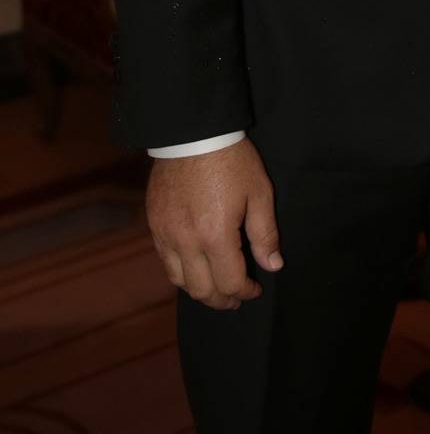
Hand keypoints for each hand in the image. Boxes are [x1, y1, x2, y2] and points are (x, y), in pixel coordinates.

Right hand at [147, 139, 282, 309]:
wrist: (192, 134)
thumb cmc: (231, 161)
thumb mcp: (258, 193)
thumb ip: (265, 234)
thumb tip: (272, 266)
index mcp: (215, 235)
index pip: (230, 282)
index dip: (245, 292)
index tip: (255, 290)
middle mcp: (186, 241)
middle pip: (202, 290)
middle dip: (222, 300)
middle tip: (236, 298)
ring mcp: (166, 234)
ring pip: (179, 280)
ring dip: (199, 290)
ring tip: (216, 288)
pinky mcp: (154, 224)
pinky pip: (165, 261)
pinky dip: (181, 272)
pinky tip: (195, 267)